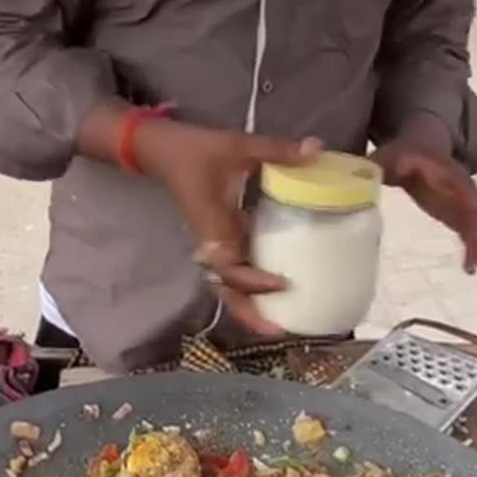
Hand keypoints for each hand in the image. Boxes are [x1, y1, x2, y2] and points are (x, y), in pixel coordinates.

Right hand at [136, 119, 321, 333]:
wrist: (159, 149)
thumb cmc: (194, 150)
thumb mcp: (237, 146)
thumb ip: (275, 150)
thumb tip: (317, 149)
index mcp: (212, 225)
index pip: (229, 266)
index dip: (252, 281)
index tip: (281, 284)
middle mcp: (211, 241)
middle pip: (226, 289)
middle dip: (249, 312)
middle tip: (280, 331)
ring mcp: (211, 241)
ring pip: (228, 283)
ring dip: (248, 304)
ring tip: (277, 323)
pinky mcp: (216, 236)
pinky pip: (232, 268)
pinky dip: (249, 283)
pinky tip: (273, 287)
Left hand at [372, 139, 476, 273]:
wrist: (420, 145)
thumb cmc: (400, 153)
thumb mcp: (386, 156)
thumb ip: (372, 166)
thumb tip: (354, 180)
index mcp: (441, 166)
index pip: (458, 178)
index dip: (467, 192)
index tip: (474, 208)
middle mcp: (458, 182)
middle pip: (475, 202)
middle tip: (475, 251)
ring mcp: (462, 198)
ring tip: (472, 266)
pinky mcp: (459, 212)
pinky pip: (472, 230)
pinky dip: (473, 248)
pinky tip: (469, 268)